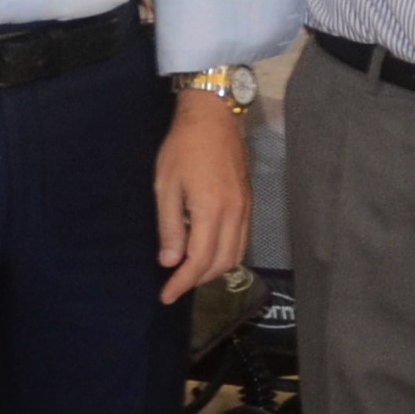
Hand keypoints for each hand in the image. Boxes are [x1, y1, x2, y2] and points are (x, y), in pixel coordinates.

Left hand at [154, 89, 249, 302]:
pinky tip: (209, 252)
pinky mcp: (249, 203)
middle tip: (174, 284)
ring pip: (235, 255)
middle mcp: (234, 214)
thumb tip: (170, 262)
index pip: (199, 261)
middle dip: (197, 280)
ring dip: (214, 270)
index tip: (166, 296)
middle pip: (221, 264)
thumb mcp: (165, 185)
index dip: (182, 283)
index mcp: (210, 210)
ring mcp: (245, 209)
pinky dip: (227, 255)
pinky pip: (242, 241)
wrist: (213, 117)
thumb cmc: (183, 147)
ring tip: (190, 271)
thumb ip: (169, 226)